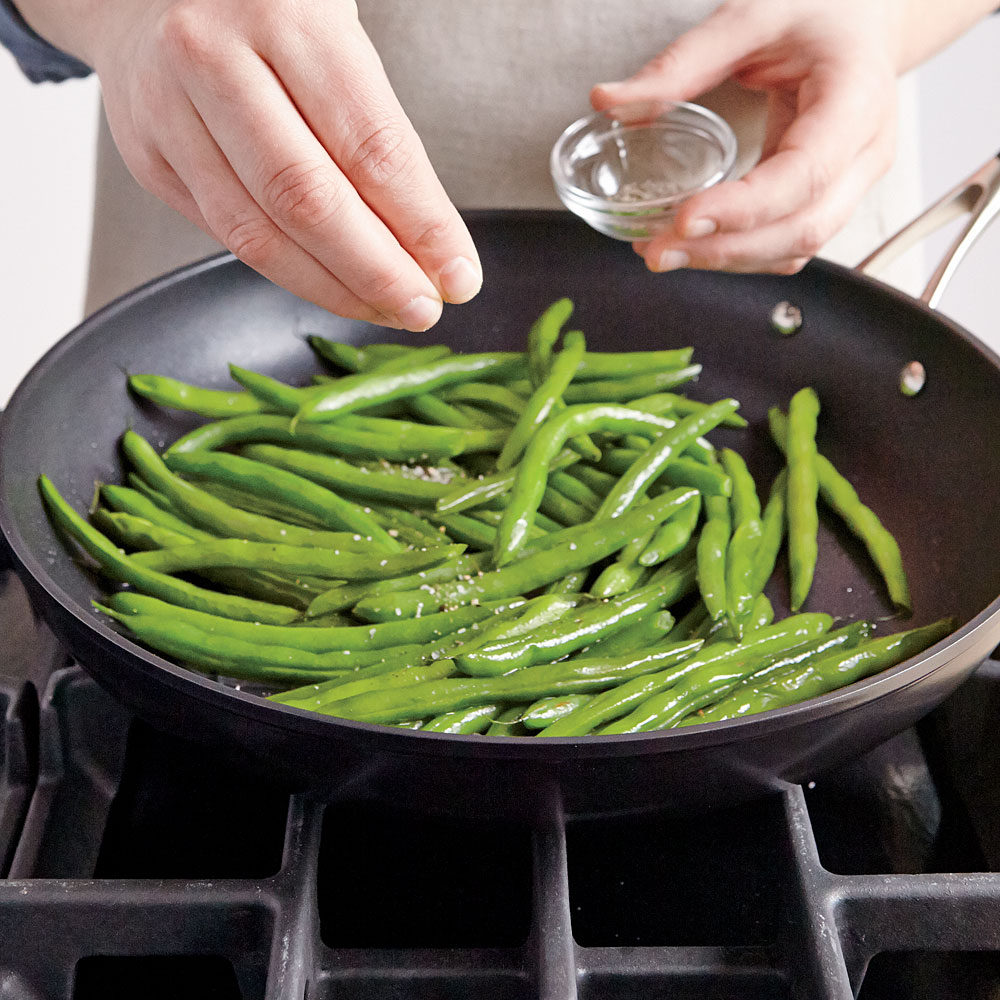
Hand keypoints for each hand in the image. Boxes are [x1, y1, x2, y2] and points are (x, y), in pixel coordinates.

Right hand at [27, 0, 481, 329]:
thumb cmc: (267, 12)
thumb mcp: (335, 33)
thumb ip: (376, 128)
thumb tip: (430, 241)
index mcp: (286, 11)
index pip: (371, 145)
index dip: (421, 224)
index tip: (459, 274)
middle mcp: (215, 56)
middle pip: (309, 199)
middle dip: (378, 271)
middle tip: (424, 309)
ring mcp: (169, 108)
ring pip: (259, 232)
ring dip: (334, 288)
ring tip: (386, 310)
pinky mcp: (147, 155)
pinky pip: (226, 234)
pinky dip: (288, 273)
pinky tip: (332, 287)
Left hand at [591, 0, 907, 275]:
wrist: (865, 20)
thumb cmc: (817, 11)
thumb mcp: (750, 15)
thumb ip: (681, 63)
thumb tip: (608, 101)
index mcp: (857, 101)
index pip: (803, 175)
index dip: (743, 208)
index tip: (682, 219)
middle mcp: (864, 153)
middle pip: (802, 229)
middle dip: (725, 250)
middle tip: (657, 252)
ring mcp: (852, 183)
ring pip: (794, 248)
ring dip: (726, 261)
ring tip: (663, 253)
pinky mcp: (828, 199)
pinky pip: (786, 243)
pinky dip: (739, 254)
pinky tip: (692, 246)